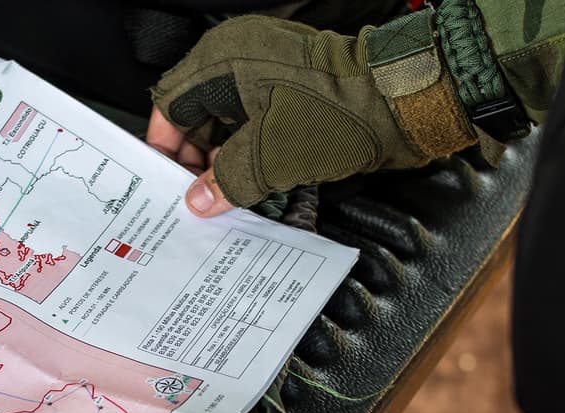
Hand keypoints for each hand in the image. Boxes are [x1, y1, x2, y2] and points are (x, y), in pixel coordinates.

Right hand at [149, 12, 474, 215]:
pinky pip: (252, 124)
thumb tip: (198, 200)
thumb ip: (226, 179)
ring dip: (221, 162)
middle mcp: (239, 60)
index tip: (168, 184)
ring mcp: (265, 75)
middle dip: (194, 160)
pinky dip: (246, 154)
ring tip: (221, 202)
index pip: (171, 105)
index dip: (166, 148)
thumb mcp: (270, 156)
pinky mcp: (288, 92)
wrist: (398, 105)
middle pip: (196, 116)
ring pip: (225, 124)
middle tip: (194, 202)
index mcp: (224, 59)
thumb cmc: (339, 113)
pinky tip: (247, 186)